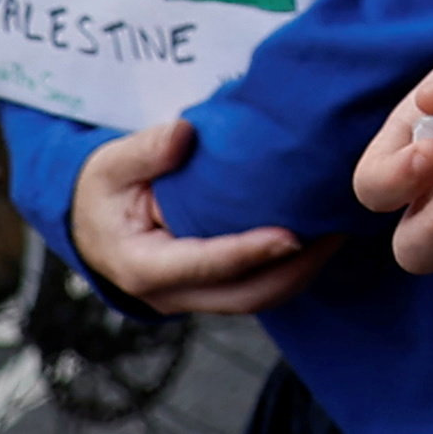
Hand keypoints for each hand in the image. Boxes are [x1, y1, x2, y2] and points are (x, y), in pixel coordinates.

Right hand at [70, 115, 328, 315]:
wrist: (93, 221)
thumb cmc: (104, 190)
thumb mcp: (110, 164)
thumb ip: (145, 150)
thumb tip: (183, 135)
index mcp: (143, 267)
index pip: (206, 265)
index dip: (250, 252)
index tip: (292, 234)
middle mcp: (172, 294)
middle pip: (246, 295)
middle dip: (296, 268)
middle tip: (336, 230)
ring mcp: (195, 297)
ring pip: (259, 298)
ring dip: (302, 271)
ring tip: (339, 230)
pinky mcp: (214, 290)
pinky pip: (259, 288)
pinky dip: (292, 268)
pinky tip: (320, 234)